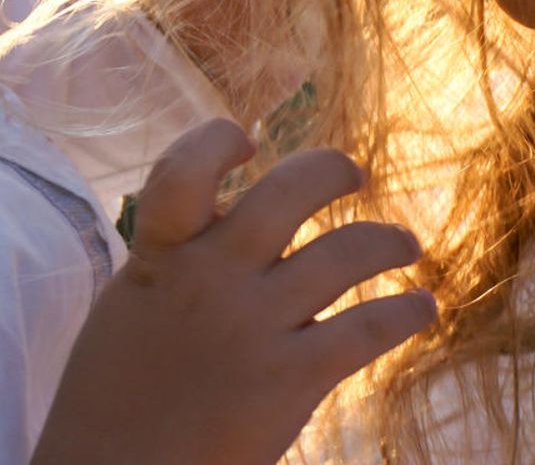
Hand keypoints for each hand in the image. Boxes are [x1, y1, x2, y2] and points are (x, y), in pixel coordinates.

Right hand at [31, 120, 435, 464]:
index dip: (215, 140)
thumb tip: (220, 227)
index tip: (244, 139)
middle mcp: (212, 274)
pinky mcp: (292, 377)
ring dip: (384, 240)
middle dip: (329, 170)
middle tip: (350, 173)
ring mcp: (255, 323)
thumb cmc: (112, 396)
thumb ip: (174, 260)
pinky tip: (421, 307)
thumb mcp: (130, 304)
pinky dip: (404, 312)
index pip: (184, 168)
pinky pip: (367, 328)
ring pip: (343, 253)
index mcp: (160, 253)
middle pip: (288, 192)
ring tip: (404, 243)